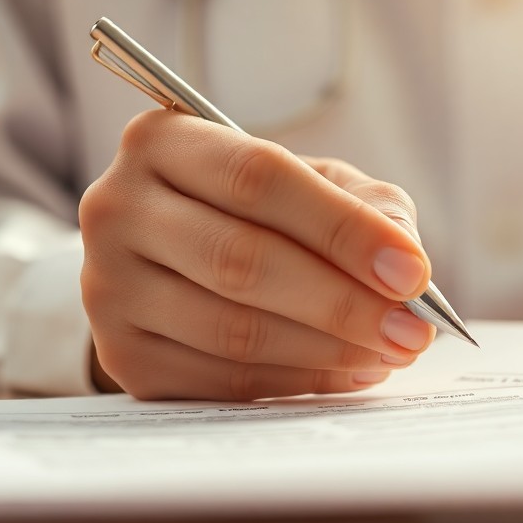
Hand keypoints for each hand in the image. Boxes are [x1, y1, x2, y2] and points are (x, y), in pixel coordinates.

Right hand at [80, 110, 435, 399]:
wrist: (166, 264)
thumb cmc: (254, 212)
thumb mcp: (311, 183)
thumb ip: (365, 206)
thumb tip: (405, 260)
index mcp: (162, 140)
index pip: (258, 178)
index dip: (342, 228)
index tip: (413, 272)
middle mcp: (117, 208)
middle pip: (241, 259)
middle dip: (343, 302)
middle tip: (413, 331)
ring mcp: (109, 288)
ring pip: (233, 329)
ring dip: (328, 349)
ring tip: (390, 353)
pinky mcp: (123, 356)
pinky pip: (222, 379)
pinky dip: (298, 381)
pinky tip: (348, 372)